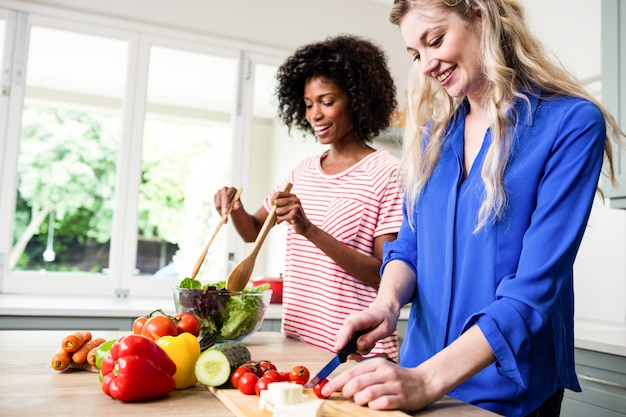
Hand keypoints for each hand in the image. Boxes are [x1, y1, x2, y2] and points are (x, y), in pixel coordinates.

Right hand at [214, 186, 240, 215]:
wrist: (233, 203)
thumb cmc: (236, 203)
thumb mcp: (239, 204)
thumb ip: (238, 205)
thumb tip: (235, 206)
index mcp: (231, 190)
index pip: (227, 196)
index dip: (225, 204)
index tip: (225, 212)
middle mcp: (224, 189)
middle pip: (221, 199)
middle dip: (222, 208)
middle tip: (223, 217)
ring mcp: (219, 193)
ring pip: (218, 204)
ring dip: (221, 213)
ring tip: (225, 220)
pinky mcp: (215, 197)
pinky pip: (216, 207)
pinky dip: (219, 212)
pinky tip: (223, 215)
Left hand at [273, 191, 313, 235]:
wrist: (305, 226)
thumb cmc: (295, 216)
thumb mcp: (289, 207)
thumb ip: (281, 202)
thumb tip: (271, 201)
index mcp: (293, 196)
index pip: (278, 194)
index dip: (273, 200)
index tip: (273, 205)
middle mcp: (295, 200)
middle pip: (276, 202)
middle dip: (275, 209)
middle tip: (280, 213)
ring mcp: (295, 207)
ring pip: (277, 211)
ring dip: (278, 216)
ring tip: (284, 217)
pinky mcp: (294, 215)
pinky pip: (280, 218)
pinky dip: (279, 221)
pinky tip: (283, 222)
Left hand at [320, 357, 440, 411]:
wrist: (424, 382)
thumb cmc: (397, 378)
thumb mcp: (380, 370)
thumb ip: (362, 375)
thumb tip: (339, 384)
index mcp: (377, 363)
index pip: (352, 372)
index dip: (336, 382)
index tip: (325, 390)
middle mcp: (385, 372)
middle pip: (357, 382)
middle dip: (346, 392)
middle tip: (344, 396)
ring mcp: (393, 385)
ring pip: (367, 393)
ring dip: (359, 400)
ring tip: (360, 401)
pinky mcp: (401, 398)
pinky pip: (382, 403)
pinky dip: (373, 406)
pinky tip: (373, 406)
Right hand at [334, 302, 399, 355]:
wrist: (383, 311)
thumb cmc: (385, 319)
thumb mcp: (385, 329)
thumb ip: (372, 337)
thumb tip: (358, 345)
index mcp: (362, 318)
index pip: (349, 326)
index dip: (342, 338)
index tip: (338, 348)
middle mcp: (351, 321)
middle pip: (341, 338)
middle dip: (352, 350)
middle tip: (368, 350)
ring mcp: (348, 327)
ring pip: (345, 344)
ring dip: (358, 350)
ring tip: (371, 344)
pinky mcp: (348, 333)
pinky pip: (347, 345)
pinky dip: (357, 349)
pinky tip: (367, 344)